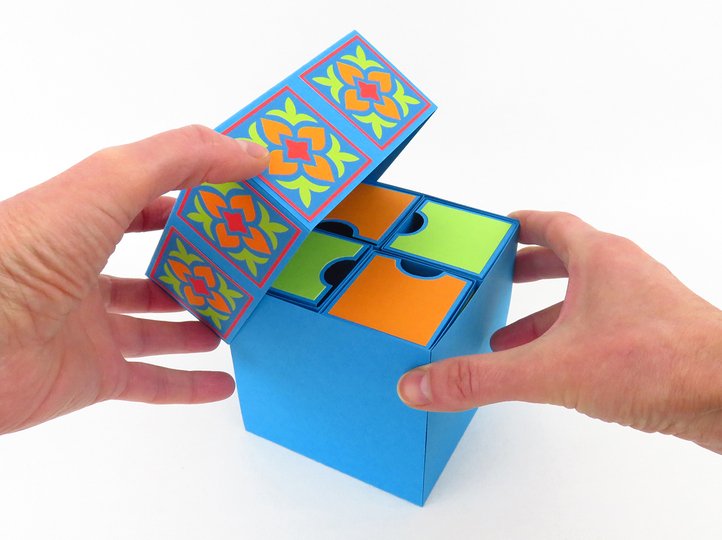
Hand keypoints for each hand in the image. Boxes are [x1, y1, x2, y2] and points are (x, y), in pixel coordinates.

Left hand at [0, 126, 268, 434]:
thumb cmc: (28, 252)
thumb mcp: (112, 180)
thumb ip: (183, 159)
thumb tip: (250, 153)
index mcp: (84, 220)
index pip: (147, 202)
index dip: (192, 195)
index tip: (238, 197)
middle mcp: (84, 272)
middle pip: (153, 271)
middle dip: (197, 268)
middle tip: (243, 266)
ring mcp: (89, 326)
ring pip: (154, 327)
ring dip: (195, 324)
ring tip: (233, 317)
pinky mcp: (92, 376)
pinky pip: (151, 383)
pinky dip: (189, 385)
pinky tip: (221, 382)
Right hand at [397, 211, 721, 452]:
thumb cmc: (665, 363)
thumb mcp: (552, 369)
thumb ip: (482, 377)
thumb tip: (424, 382)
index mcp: (600, 259)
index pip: (550, 223)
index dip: (518, 224)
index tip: (494, 226)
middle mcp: (623, 275)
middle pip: (565, 258)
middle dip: (525, 270)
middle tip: (496, 277)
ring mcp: (642, 306)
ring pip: (583, 297)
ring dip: (544, 312)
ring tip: (508, 336)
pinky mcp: (653, 339)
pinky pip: (600, 327)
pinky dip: (569, 338)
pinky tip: (552, 367)